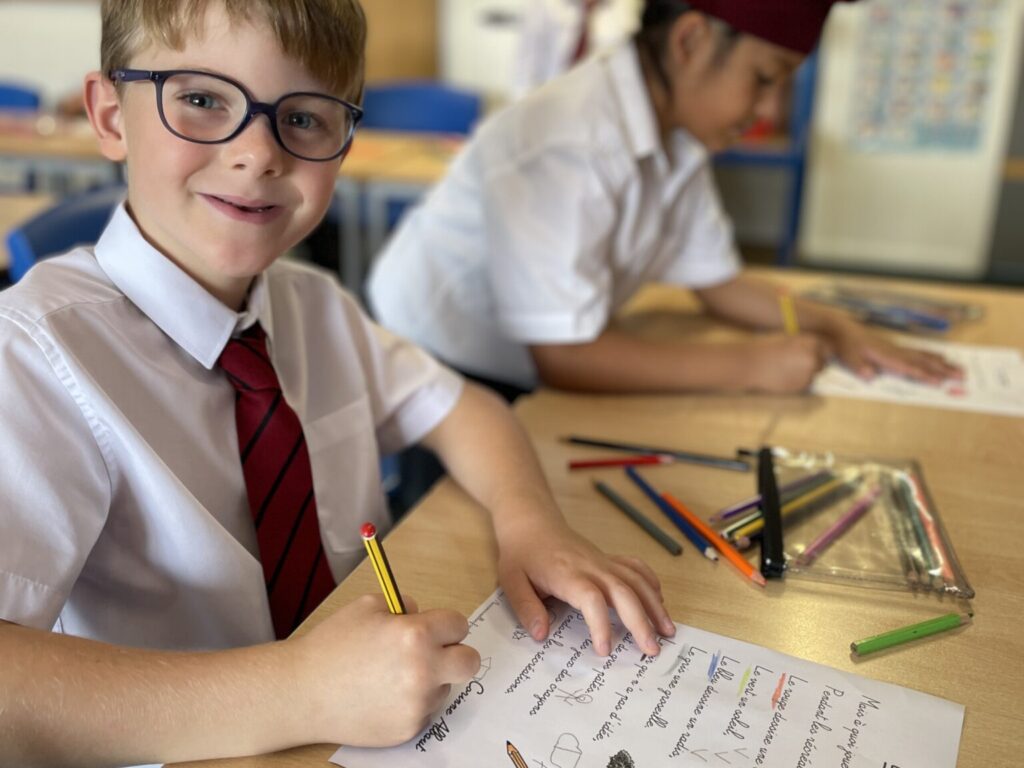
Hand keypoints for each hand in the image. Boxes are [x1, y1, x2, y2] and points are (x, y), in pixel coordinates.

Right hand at [289, 594, 479, 746]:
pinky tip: (382, 696)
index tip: (438, 628)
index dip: (446, 624)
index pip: (459, 624)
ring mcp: (417, 704)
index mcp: (416, 635)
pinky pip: (425, 710)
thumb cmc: (332, 645)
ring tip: (391, 676)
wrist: (302, 691)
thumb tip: (424, 615)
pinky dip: (411, 703)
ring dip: (430, 680)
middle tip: (438, 653)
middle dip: (457, 653)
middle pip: (469, 662)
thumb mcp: (368, 606)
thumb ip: (405, 606)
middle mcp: (423, 670)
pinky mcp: (408, 729)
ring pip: (444, 687)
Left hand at [495, 513, 674, 658]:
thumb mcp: (510, 581)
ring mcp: (603, 561)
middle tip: (652, 650)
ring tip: (667, 631)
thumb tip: (541, 634)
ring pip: (636, 580)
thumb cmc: (521, 553)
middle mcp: (591, 566)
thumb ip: (526, 608)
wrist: (531, 522)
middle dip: (641, 621)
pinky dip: (651, 583)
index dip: (600, 624)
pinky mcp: (608, 559)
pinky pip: (635, 568)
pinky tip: (659, 601)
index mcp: (566, 574)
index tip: (604, 650)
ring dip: (655, 605)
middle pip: (624, 591)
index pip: (591, 599)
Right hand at [743, 334, 832, 393]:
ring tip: (787, 370)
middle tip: (796, 365)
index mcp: (810, 342)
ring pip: (815, 375)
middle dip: (815, 365)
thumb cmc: (767, 349)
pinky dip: (799, 382)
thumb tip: (818, 352)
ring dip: (806, 374)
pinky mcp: (802, 385)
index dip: (819, 353)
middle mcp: (813, 356)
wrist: (753, 364)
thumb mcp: (789, 340)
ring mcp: (809, 371)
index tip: (809, 355)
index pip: (827, 349)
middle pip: (824, 363)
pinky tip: (784, 377)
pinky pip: (806, 384)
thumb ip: (805, 345)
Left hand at [830, 324, 962, 384]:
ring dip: (942, 363)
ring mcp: (897, 348)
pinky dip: (932, 354)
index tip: (940, 382)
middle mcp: (895, 351)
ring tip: (959, 369)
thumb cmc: (844, 344)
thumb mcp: (846, 357)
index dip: (923, 375)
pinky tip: (941, 356)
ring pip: (924, 356)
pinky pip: (919, 352)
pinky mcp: (895, 347)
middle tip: (962, 376)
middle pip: (923, 361)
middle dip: (943, 370)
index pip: (908, 367)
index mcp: (884, 355)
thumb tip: (870, 375)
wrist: (841, 329)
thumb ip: (858, 366)